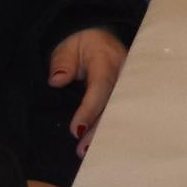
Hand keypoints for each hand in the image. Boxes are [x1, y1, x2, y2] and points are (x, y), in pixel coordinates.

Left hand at [48, 27, 127, 154]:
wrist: (99, 35)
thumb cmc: (81, 43)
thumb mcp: (66, 47)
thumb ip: (62, 62)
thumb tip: (57, 80)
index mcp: (107, 59)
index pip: (101, 86)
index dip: (90, 109)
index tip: (76, 130)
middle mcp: (124, 72)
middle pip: (115, 104)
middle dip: (99, 128)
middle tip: (82, 150)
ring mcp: (128, 83)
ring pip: (120, 111)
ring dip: (104, 132)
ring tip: (86, 152)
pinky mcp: (128, 92)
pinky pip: (121, 111)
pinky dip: (111, 128)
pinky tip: (100, 144)